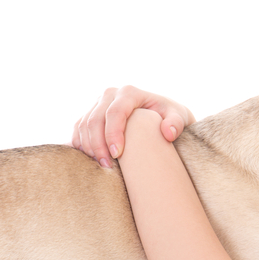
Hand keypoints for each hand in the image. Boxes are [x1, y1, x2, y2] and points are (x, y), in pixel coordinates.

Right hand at [72, 86, 195, 167]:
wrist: (163, 115)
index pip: (115, 112)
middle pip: (95, 119)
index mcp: (130, 93)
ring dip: (89, 147)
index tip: (118, 155)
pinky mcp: (91, 113)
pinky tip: (91, 160)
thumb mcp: (179, 117)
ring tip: (102, 167)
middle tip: (107, 167)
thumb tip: (168, 133)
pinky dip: (81, 144)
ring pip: (83, 124)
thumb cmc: (172, 117)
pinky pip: (79, 129)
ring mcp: (99, 103)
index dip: (113, 134)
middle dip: (98, 145)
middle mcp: (111, 94)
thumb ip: (176, 123)